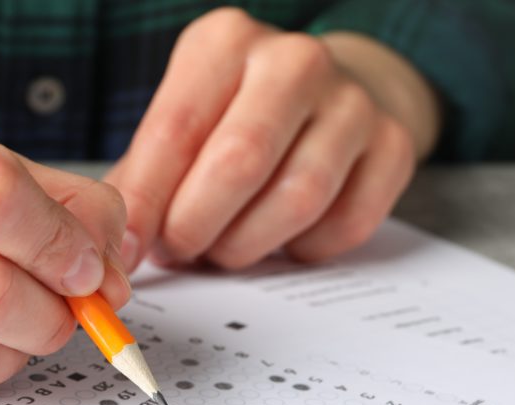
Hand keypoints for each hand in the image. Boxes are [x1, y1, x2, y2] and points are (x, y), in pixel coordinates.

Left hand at [106, 8, 438, 270]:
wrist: (326, 97)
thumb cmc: (232, 118)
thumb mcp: (179, 124)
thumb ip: (144, 177)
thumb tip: (120, 246)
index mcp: (226, 44)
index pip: (175, 130)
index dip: (147, 202)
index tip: (128, 249)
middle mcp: (294, 61)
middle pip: (240, 163)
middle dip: (198, 226)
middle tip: (180, 249)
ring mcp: (353, 102)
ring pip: (297, 200)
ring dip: (247, 244)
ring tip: (222, 247)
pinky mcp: (394, 147)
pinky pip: (344, 226)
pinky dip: (302, 249)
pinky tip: (280, 237)